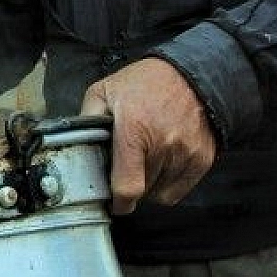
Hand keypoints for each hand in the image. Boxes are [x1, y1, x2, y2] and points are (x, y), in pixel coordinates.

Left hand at [79, 58, 216, 213]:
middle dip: (130, 184)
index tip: (114, 202)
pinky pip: (178, 190)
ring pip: (159, 192)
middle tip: (127, 165)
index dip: (118, 202)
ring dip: (149, 184)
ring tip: (145, 159)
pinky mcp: (201, 159)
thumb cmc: (144, 83)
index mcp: (134, 132)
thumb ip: (86, 119)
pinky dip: (167, 184)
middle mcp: (162, 145)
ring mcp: (185, 153)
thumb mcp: (104, 91)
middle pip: (142, 191)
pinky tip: (161, 164)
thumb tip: (75, 146)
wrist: (190, 73)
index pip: (128, 188)